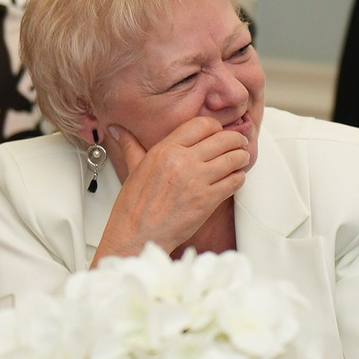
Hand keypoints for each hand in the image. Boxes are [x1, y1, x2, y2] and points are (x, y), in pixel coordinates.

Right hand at [91, 116, 251, 260]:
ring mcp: (196, 181)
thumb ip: (131, 145)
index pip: (202, 124)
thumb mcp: (133, 168)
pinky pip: (234, 181)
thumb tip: (117, 128)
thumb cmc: (134, 205)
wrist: (136, 234)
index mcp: (165, 149)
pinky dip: (239, 178)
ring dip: (241, 158)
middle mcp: (182, 161)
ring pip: (233, 159)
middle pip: (223, 139)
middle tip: (239, 144)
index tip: (219, 133)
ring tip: (241, 160)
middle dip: (236, 140)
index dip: (216, 127)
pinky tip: (234, 179)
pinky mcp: (207, 201)